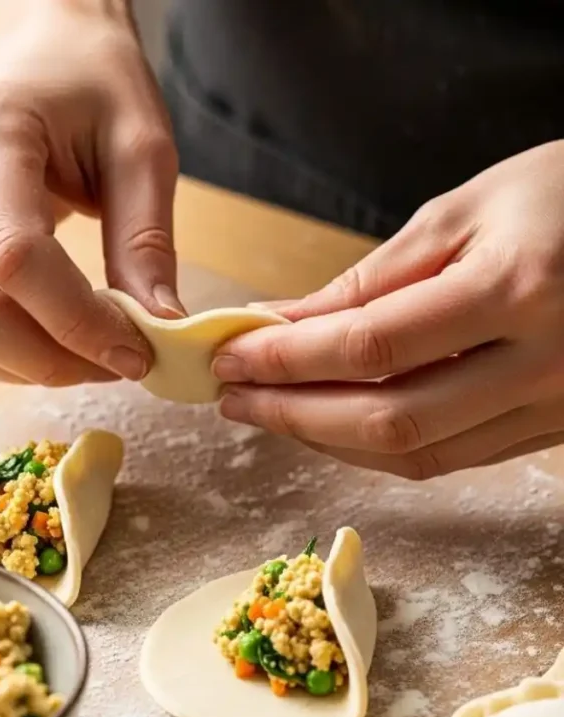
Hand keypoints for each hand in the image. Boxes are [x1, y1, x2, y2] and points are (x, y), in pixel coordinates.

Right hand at [0, 0, 181, 384]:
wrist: (42, 55)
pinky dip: (4, 359)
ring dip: (25, 367)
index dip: (78, 324)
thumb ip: (147, 240)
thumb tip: (159, 327)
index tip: (138, 353)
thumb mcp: (142, 149)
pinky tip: (54, 340)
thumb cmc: (94, 87)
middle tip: (117, 363)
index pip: (16, 258)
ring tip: (90, 352)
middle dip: (49, 359)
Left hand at [215, 141, 563, 477]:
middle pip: (392, 420)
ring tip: (272, 413)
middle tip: (234, 399)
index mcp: (517, 289)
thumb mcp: (468, 211)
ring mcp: (551, 408)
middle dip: (296, 414)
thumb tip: (290, 324)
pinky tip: (333, 425)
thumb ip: (377, 277)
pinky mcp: (549, 430)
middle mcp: (541, 364)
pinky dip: (381, 448)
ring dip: (331, 441)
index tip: (232, 355)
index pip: (375, 347)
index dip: (291, 359)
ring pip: (419, 453)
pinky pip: (451, 457)